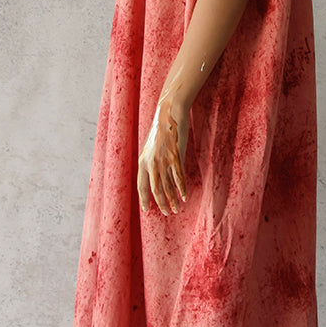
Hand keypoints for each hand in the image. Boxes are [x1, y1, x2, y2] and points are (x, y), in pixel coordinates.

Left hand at [137, 98, 188, 215]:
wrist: (169, 113)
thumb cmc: (162, 128)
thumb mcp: (152, 146)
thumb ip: (153, 160)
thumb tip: (157, 173)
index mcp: (142, 160)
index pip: (141, 185)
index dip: (144, 199)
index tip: (147, 209)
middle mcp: (151, 162)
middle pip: (155, 190)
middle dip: (161, 204)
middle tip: (168, 213)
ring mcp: (163, 160)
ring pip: (168, 186)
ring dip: (172, 200)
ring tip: (177, 209)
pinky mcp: (175, 157)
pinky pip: (179, 178)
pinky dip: (182, 189)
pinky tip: (185, 197)